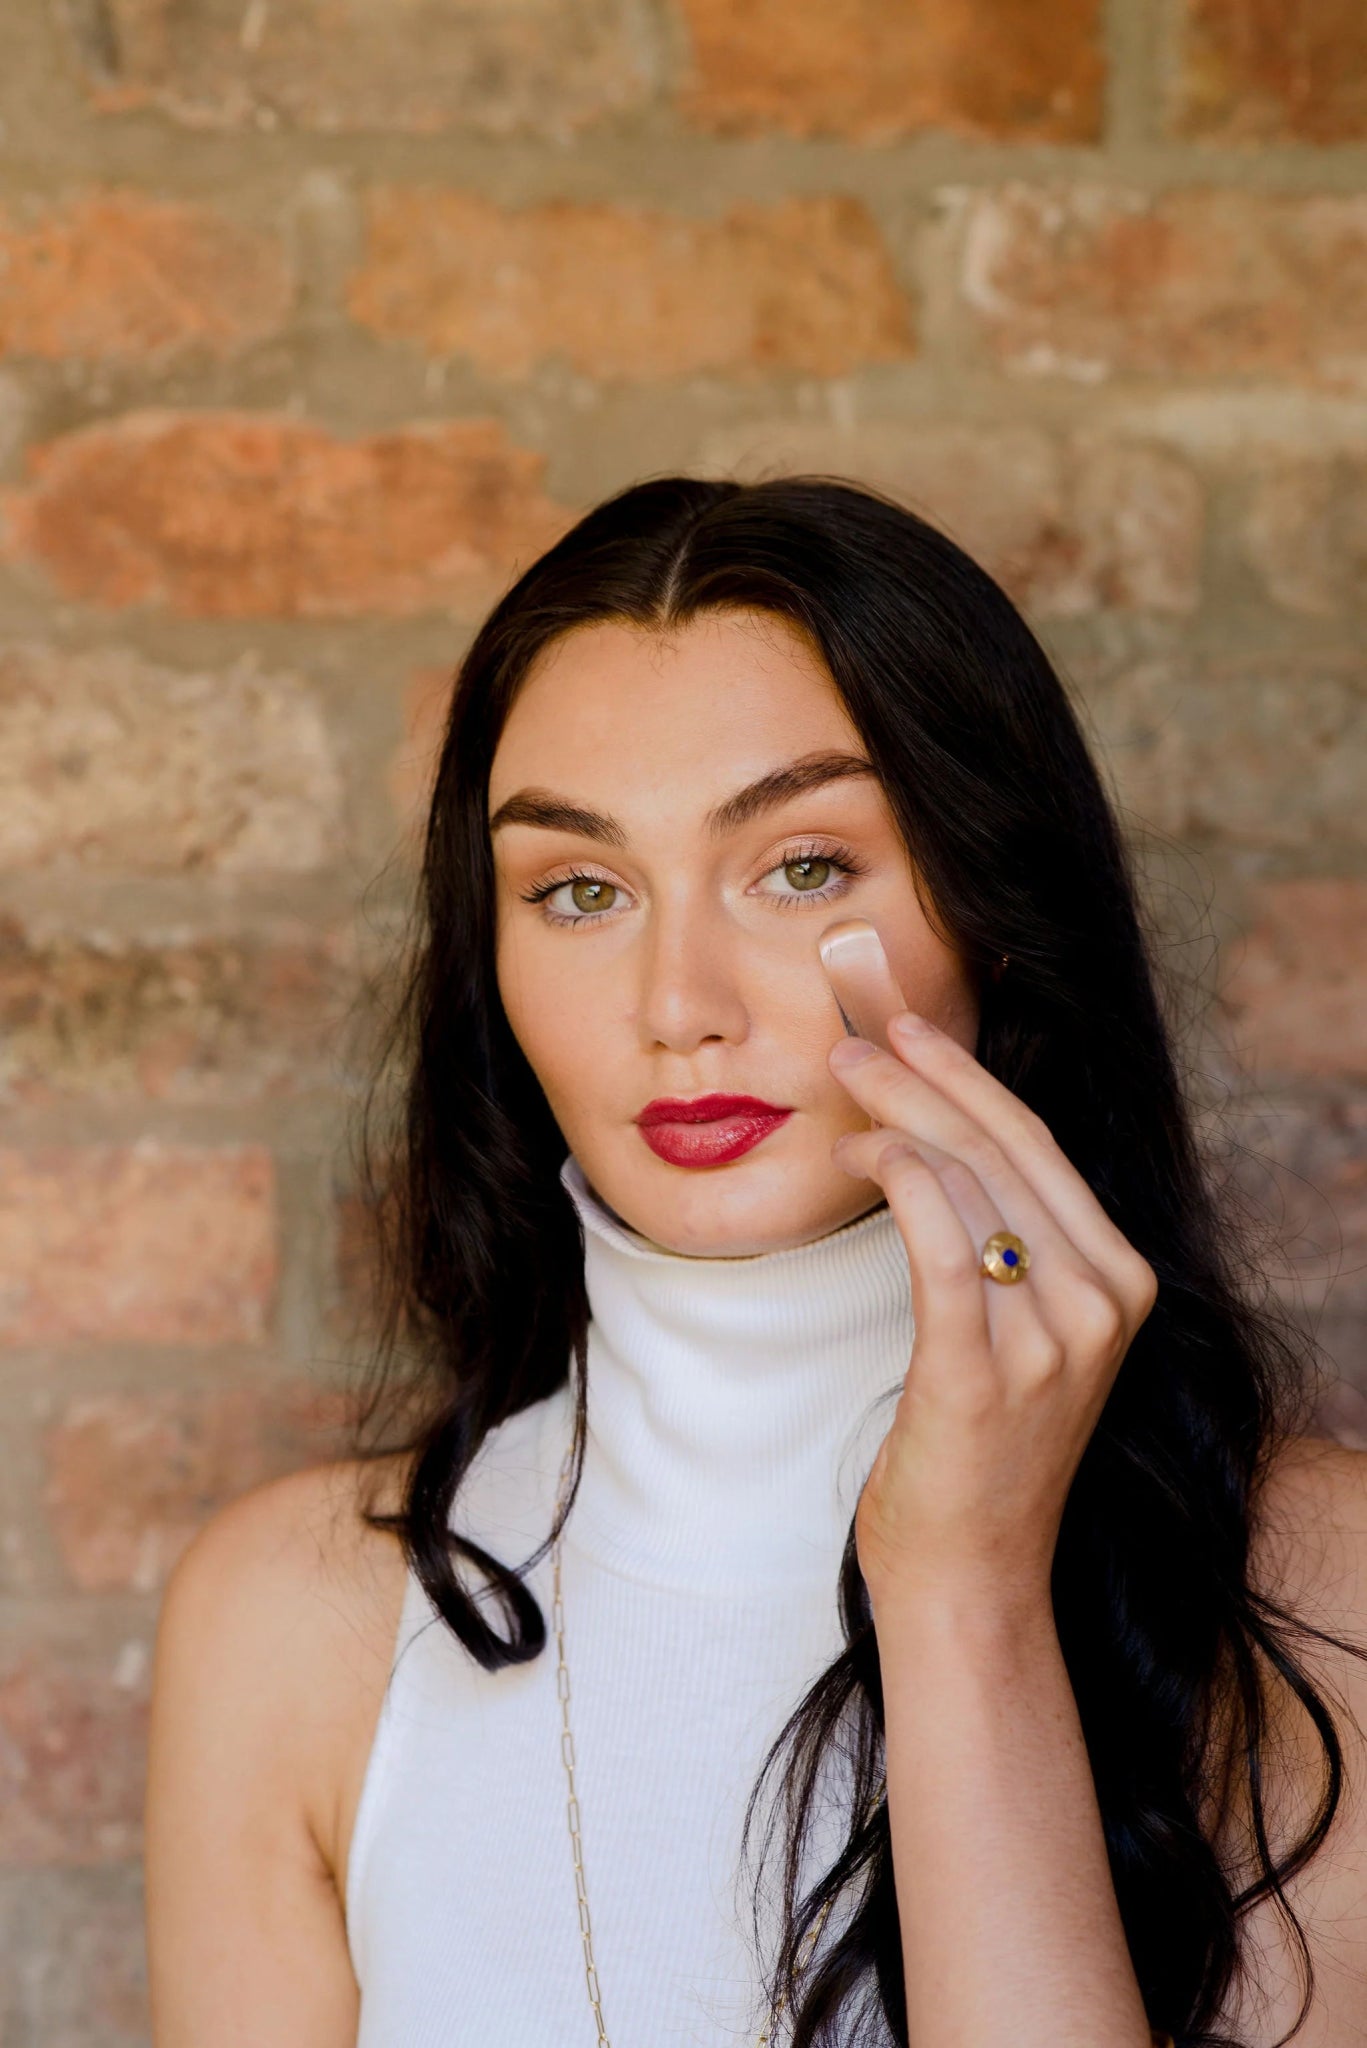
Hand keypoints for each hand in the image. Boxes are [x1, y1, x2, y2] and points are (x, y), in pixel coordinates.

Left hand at [828, 1012, 1157, 1619]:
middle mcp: (1101, 1302)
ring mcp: (1050, 1339)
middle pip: (1002, 1151)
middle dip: (923, 1078)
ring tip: (842, 1099)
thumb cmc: (980, 1448)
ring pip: (966, 1182)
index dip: (969, 1077)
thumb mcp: (1021, 1332)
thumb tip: (932, 1136)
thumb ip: (1003, 1242)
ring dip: (894, 1124)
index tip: (909, 1028)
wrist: (973, 1573)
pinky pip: (939, 1242)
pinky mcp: (982, 1370)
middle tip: (855, 1040)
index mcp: (1121, 1282)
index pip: (1039, 1147)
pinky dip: (897, 1179)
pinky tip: (861, 1157)